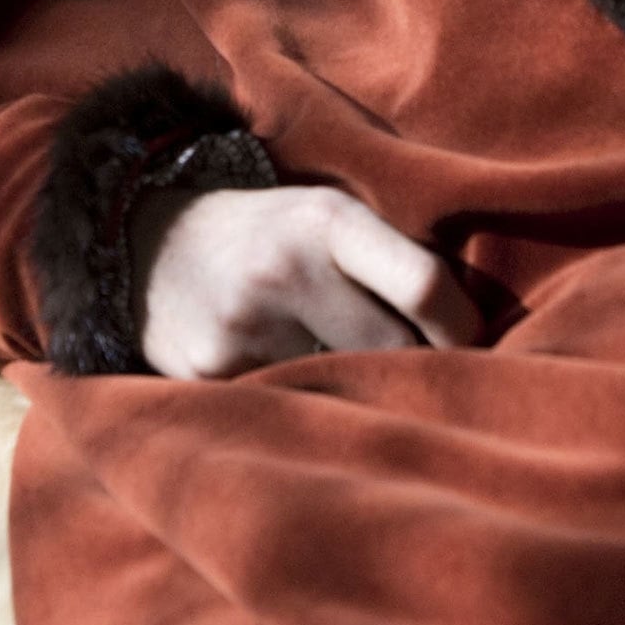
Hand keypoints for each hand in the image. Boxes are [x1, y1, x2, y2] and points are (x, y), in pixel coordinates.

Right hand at [132, 185, 480, 379]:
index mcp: (329, 220)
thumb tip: (479, 337)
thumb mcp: (328, 216)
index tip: (475, 352)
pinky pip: (287, 407)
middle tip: (422, 380)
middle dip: (412, 370)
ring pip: (341, 387)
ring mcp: (244, 324)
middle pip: (391, 350)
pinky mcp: (210, 372)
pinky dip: (302, 409)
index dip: (463, 332)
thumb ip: (392, 260)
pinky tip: (292, 390)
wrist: (145, 245)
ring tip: (352, 384)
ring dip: (357, 396)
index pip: (424, 285)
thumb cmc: (270, 236)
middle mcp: (287, 267)